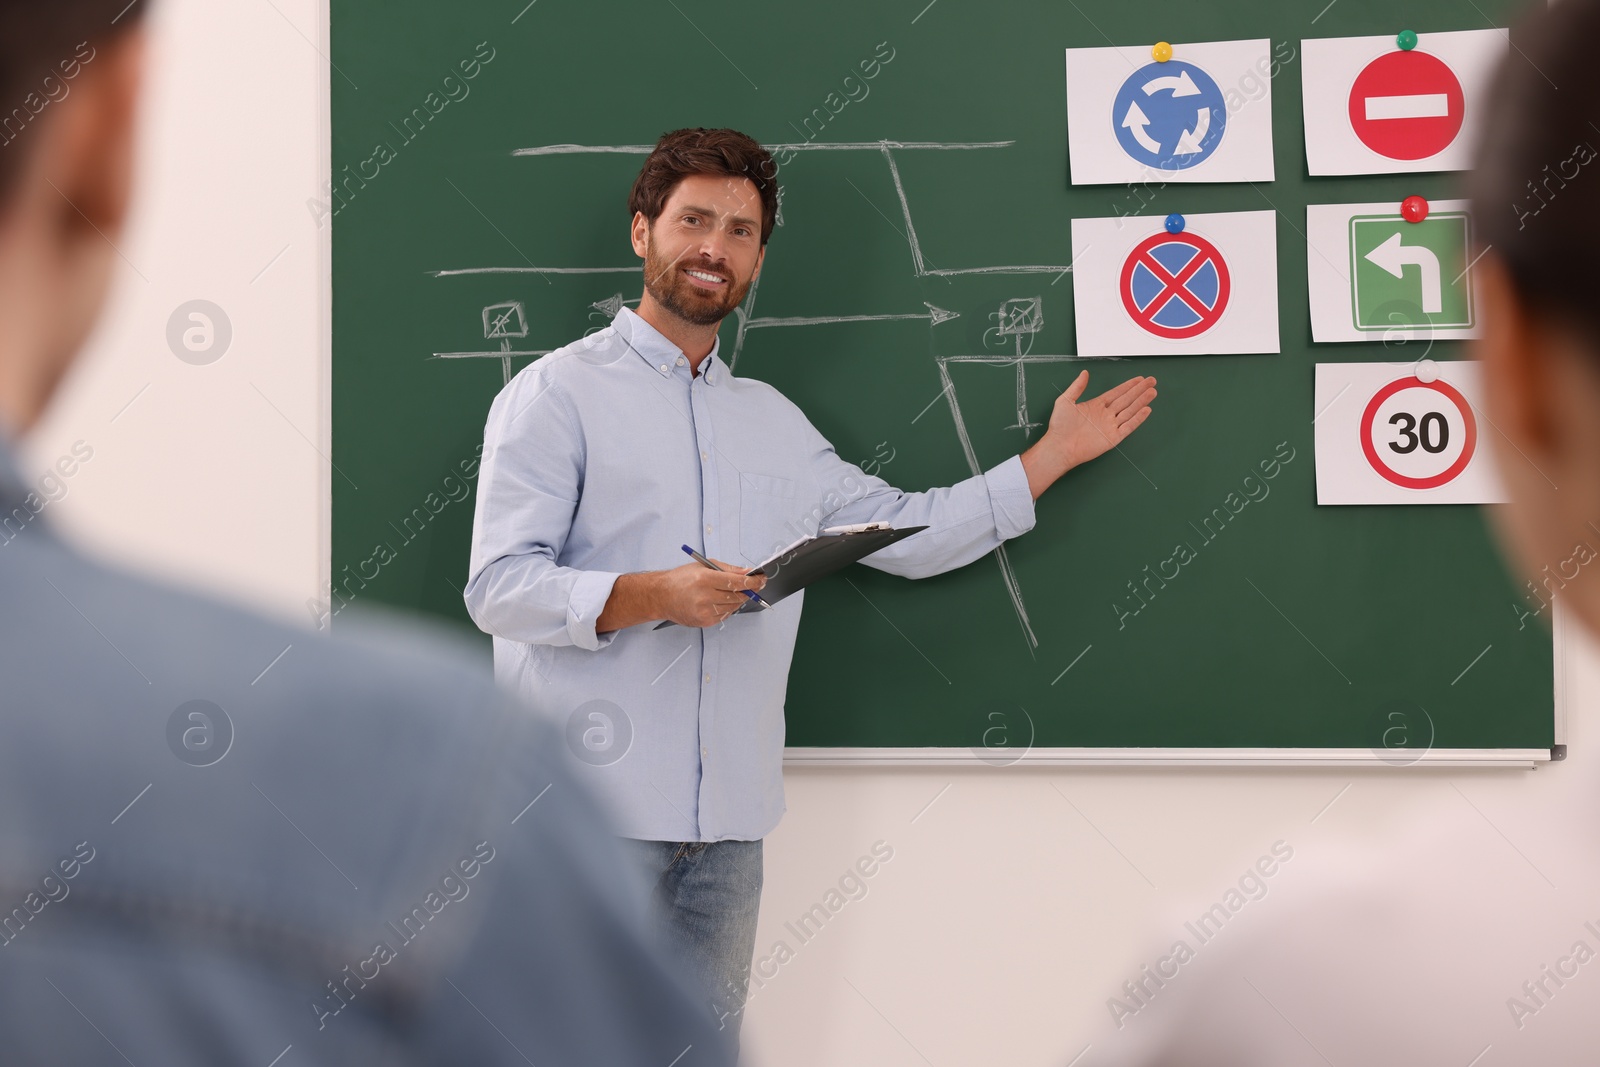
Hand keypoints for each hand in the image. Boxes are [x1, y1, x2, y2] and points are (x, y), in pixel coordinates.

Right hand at [656, 559, 766, 628]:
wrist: (661, 596)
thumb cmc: (680, 579)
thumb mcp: (703, 566)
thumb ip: (728, 569)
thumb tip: (748, 572)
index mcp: (705, 579)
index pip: (737, 582)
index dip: (753, 581)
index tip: (762, 579)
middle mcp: (705, 597)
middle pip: (738, 596)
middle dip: (749, 590)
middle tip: (755, 585)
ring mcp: (704, 612)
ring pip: (733, 607)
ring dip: (738, 600)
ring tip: (731, 592)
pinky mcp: (704, 622)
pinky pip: (725, 615)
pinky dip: (727, 608)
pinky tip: (720, 601)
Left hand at [1020, 371, 1156, 497]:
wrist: (1059, 446)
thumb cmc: (1060, 426)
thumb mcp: (1065, 401)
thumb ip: (1077, 387)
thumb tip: (1084, 373)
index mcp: (1096, 405)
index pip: (1117, 393)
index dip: (1128, 385)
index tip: (1139, 379)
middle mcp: (1105, 415)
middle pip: (1127, 400)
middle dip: (1139, 390)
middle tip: (1152, 381)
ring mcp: (1110, 426)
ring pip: (1130, 411)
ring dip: (1141, 401)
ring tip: (1153, 392)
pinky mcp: (1113, 438)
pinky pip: (1128, 427)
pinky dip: (1138, 419)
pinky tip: (1146, 410)